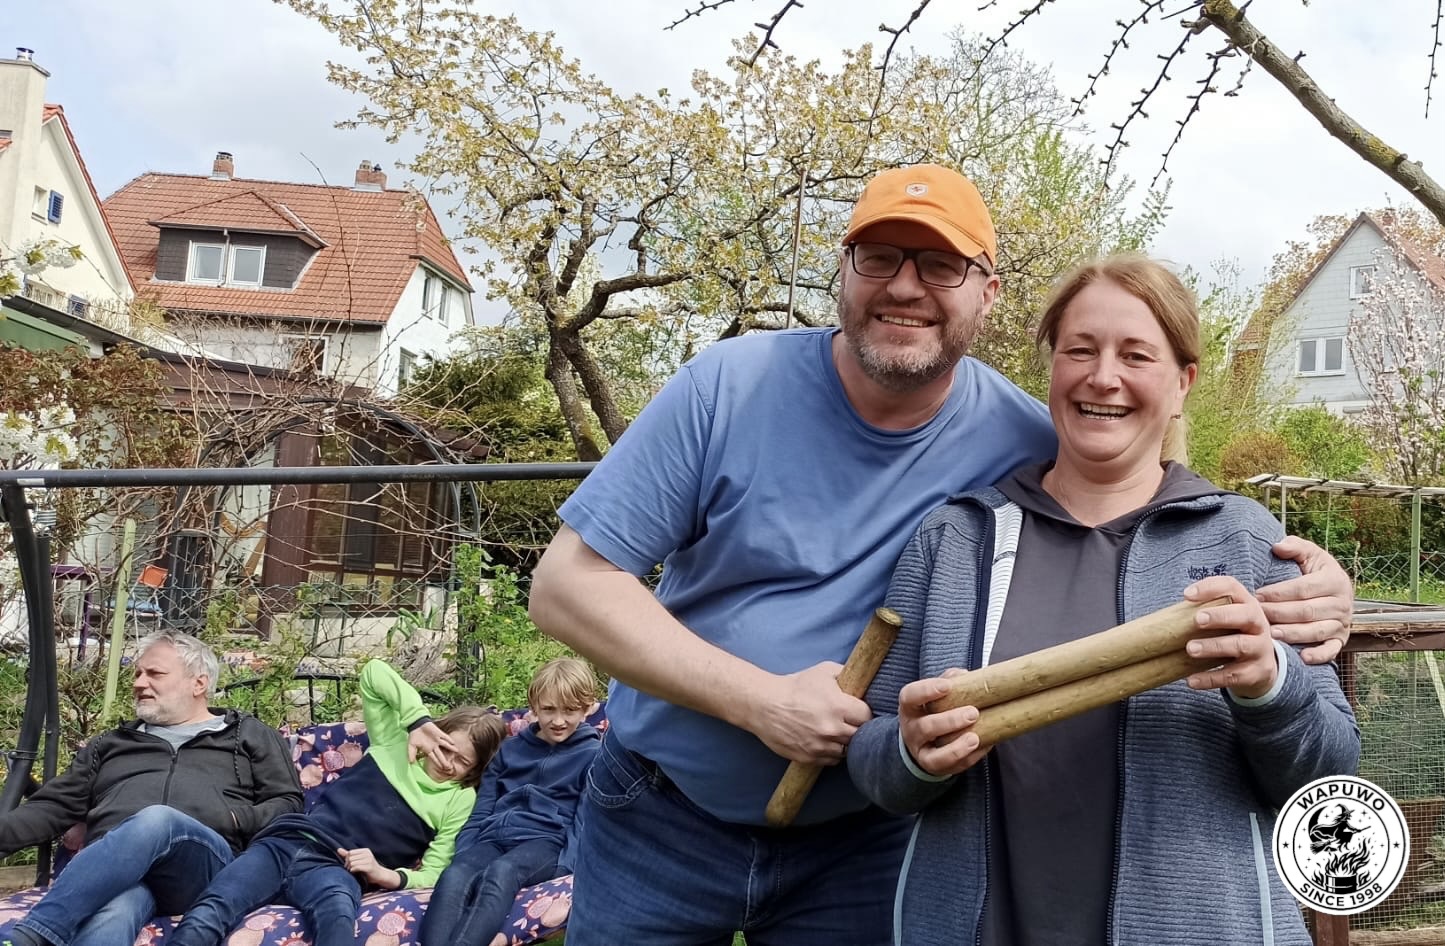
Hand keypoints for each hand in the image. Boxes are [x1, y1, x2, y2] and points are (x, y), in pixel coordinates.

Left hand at [337, 847, 387, 884]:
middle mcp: (368, 854)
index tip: (349, 865)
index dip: (347, 859)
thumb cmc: (368, 868)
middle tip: (350, 869)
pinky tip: (355, 872)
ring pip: (352, 862)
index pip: (350, 852)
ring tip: (353, 871)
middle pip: (350, 857)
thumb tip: (338, 849)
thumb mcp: (359, 860)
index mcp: (365, 850)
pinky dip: (353, 871)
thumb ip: (348, 855)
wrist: (379, 875)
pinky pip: (356, 867)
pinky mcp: (369, 867)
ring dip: (350, 868)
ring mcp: (369, 860)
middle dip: (348, 864)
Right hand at [407, 720, 456, 765]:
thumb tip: (411, 763)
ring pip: (445, 745)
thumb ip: (411, 754)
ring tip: (457, 752)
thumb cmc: (414, 736)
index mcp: (428, 750)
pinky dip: (449, 739)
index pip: (434, 759)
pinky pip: (445, 737)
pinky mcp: (439, 733)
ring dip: (451, 748)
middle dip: (445, 761)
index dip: (438, 764)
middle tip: (450, 767)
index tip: (443, 769)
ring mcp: (437, 740)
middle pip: (441, 755)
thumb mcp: (411, 746)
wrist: (416, 725)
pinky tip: (453, 742)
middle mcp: (434, 746)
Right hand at [747, 662, 871, 764]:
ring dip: (845, 742)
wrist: (765, 705)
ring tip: (837, 732)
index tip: (859, 711)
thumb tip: (863, 680)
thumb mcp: (823, 671)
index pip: (867, 717)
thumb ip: (846, 674)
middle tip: (850, 722)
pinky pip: (832, 760)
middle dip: (857, 728)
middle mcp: (832, 729)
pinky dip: (831, 752)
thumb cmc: (795, 686)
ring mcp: (820, 746)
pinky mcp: (809, 757)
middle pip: (860, 736)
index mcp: (838, 706)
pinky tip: (826, 741)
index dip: (864, 713)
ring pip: (847, 751)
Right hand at [898, 672, 986, 777]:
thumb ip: (948, 680)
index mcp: (910, 707)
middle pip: (926, 727)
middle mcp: (912, 730)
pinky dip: (968, 758)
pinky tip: (982, 746)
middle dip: (950, 721)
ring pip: (935, 755)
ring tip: (975, 737)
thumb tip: (964, 675)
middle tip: (972, 713)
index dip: (927, 691)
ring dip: (957, 747)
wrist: (920, 741)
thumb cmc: (932, 711)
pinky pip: (951, 767)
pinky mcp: (934, 767)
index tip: (947, 686)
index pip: (910, 697)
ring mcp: (921, 751)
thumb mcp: (934, 693)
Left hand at [1183, 576, 1277, 698]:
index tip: (1186, 595)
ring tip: (1190, 648)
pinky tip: (1192, 680)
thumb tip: (1166, 618)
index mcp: (1247, 604)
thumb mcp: (1226, 619)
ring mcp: (1260, 649)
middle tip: (1197, 620)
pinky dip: (1211, 678)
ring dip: (1213, 646)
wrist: (1261, 666)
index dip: (1210, 588)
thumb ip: (1204, 612)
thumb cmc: (1233, 634)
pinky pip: (1233, 676)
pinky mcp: (1256, 672)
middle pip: (1244, 615)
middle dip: (1220, 616)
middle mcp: (1258, 624)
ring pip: (1240, 645)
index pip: (1232, 587)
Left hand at [1256, 536, 1352, 663]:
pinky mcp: (1340, 639)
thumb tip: (1278, 546)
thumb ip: (1295, 547)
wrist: (1337, 589)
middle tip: (1257, 615)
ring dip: (1293, 634)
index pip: (1303, 588)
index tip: (1257, 595)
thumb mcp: (1309, 554)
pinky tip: (1302, 657)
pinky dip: (1319, 655)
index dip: (1279, 593)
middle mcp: (1342, 603)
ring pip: (1316, 631)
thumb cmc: (1315, 570)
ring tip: (1271, 635)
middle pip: (1307, 611)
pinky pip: (1331, 650)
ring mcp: (1342, 623)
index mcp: (1334, 580)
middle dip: (1280, 614)